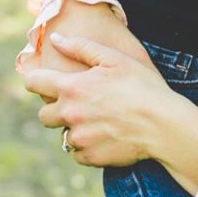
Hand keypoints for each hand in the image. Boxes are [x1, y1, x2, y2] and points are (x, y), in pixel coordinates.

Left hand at [21, 32, 171, 166]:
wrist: (164, 124)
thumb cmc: (143, 86)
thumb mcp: (115, 58)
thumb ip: (81, 47)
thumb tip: (56, 39)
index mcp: (72, 87)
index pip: (34, 83)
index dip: (36, 81)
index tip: (42, 83)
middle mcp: (70, 113)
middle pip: (44, 116)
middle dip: (56, 110)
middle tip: (78, 106)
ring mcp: (79, 138)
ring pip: (63, 136)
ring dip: (75, 130)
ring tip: (99, 123)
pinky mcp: (90, 157)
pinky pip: (78, 154)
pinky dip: (88, 148)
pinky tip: (106, 137)